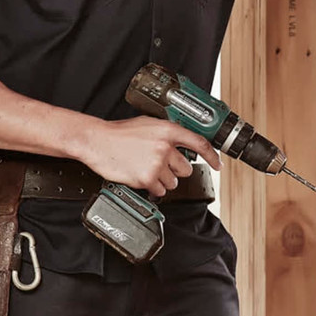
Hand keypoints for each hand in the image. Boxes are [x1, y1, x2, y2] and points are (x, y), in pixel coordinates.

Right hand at [79, 115, 221, 197]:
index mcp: (168, 130)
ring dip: (162, 179)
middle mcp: (165, 146)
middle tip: (159, 163)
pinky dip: (152, 187)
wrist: (98, 141)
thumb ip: (167, 134)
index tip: (217, 165)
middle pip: (186, 169)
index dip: (212, 156)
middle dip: (175, 169)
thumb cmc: (119, 133)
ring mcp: (157, 163)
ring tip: (145, 167)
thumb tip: (182, 144)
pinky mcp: (148, 178)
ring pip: (173, 182)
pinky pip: (160, 190)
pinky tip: (140, 175)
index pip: (199, 143)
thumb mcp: (148, 124)